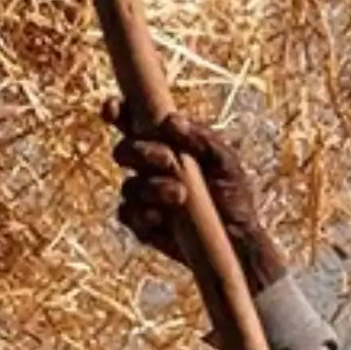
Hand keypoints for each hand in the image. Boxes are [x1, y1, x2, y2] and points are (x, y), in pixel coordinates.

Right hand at [110, 101, 283, 290]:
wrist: (237, 240)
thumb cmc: (234, 195)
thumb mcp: (225, 162)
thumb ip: (201, 138)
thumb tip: (171, 120)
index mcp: (165, 145)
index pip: (133, 122)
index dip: (117, 112)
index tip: (113, 109)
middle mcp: (149, 168)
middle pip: (123, 152)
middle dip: (139, 152)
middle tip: (167, 160)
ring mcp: (143, 197)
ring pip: (129, 186)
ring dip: (151, 188)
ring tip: (181, 196)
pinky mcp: (143, 225)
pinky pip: (127, 215)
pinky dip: (141, 215)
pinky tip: (160, 218)